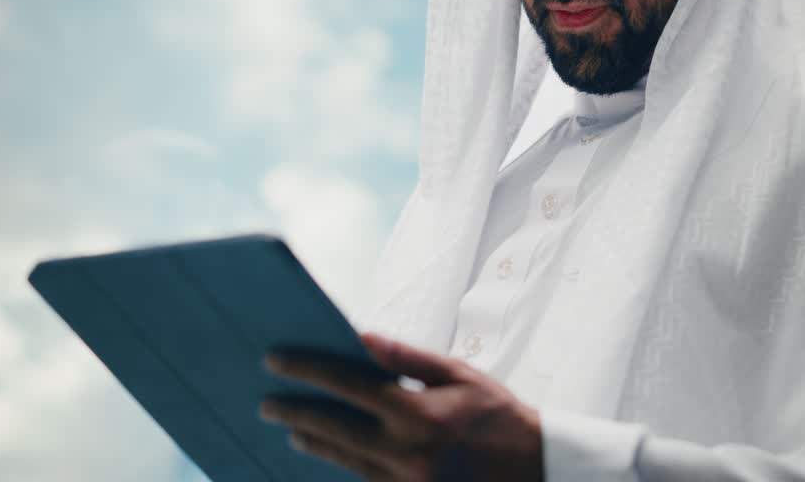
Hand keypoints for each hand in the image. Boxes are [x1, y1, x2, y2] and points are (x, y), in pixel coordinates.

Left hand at [260, 332, 543, 481]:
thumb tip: (362, 336)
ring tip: (293, 432)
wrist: (537, 470)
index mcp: (418, 412)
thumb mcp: (460, 375)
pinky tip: (331, 457)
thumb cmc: (499, 415)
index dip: (306, 370)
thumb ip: (409, 358)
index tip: (275, 360)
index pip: (346, 385)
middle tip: (267, 403)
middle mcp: (407, 452)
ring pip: (345, 462)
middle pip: (333, 430)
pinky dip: (346, 467)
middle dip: (296, 413)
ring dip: (315, 444)